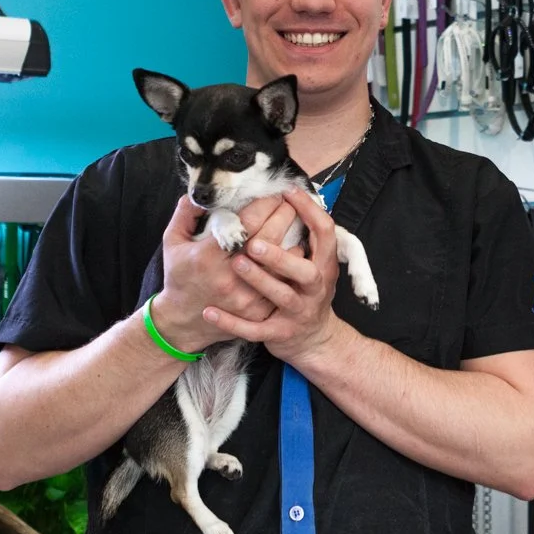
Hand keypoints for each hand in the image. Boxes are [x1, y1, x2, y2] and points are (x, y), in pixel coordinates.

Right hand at [146, 196, 299, 353]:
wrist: (182, 321)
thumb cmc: (180, 276)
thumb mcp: (173, 242)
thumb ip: (185, 213)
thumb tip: (202, 192)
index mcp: (209, 255)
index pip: (246, 222)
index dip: (265, 204)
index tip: (272, 193)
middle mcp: (230, 276)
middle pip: (269, 238)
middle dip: (284, 215)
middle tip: (291, 202)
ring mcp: (246, 296)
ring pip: (283, 262)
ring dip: (294, 238)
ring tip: (297, 223)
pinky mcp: (258, 311)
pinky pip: (284, 283)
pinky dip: (293, 265)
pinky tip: (295, 250)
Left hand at [203, 190, 345, 364]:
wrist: (314, 341)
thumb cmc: (306, 292)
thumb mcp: (316, 265)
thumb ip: (306, 238)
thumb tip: (286, 198)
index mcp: (323, 264)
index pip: (324, 232)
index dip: (309, 211)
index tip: (287, 192)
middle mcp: (315, 287)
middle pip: (305, 270)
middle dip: (280, 256)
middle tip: (254, 243)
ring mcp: (298, 312)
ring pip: (281, 297)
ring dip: (260, 280)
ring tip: (236, 264)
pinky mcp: (280, 333)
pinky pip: (255, 329)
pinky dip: (232, 322)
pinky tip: (210, 312)